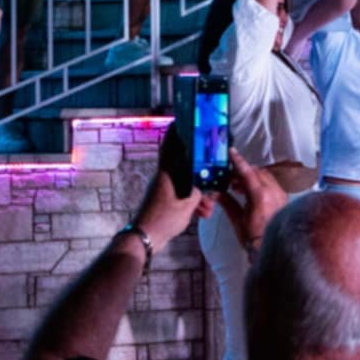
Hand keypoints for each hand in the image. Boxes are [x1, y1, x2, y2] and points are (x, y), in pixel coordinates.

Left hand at [132, 131, 216, 245]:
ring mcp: (164, 190)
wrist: (147, 237)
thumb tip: (204, 187)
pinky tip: (202, 213)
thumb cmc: (163, 218)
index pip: (171, 146)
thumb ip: (199, 191)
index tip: (183, 122)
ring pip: (186, 185)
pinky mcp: (164, 201)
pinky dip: (192, 202)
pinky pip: (182, 196)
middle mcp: (164, 178)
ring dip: (199, 194)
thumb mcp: (188, 204)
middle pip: (184, 168)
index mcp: (168, 173)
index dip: (176, 133)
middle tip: (213, 177)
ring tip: (209, 206)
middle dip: (200, 175)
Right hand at [217, 148, 287, 248]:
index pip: (248, 172)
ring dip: (251, 177)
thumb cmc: (254, 238)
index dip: (238, 161)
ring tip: (237, 186)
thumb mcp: (237, 219)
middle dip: (242, 171)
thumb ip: (226, 202)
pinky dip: (259, 183)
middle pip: (256, 172)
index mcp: (260, 196)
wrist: (271, 248)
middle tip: (229, 176)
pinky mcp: (283, 199)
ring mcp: (280, 195)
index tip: (231, 152)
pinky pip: (271, 184)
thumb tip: (216, 193)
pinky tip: (248, 192)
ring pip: (264, 176)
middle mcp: (273, 192)